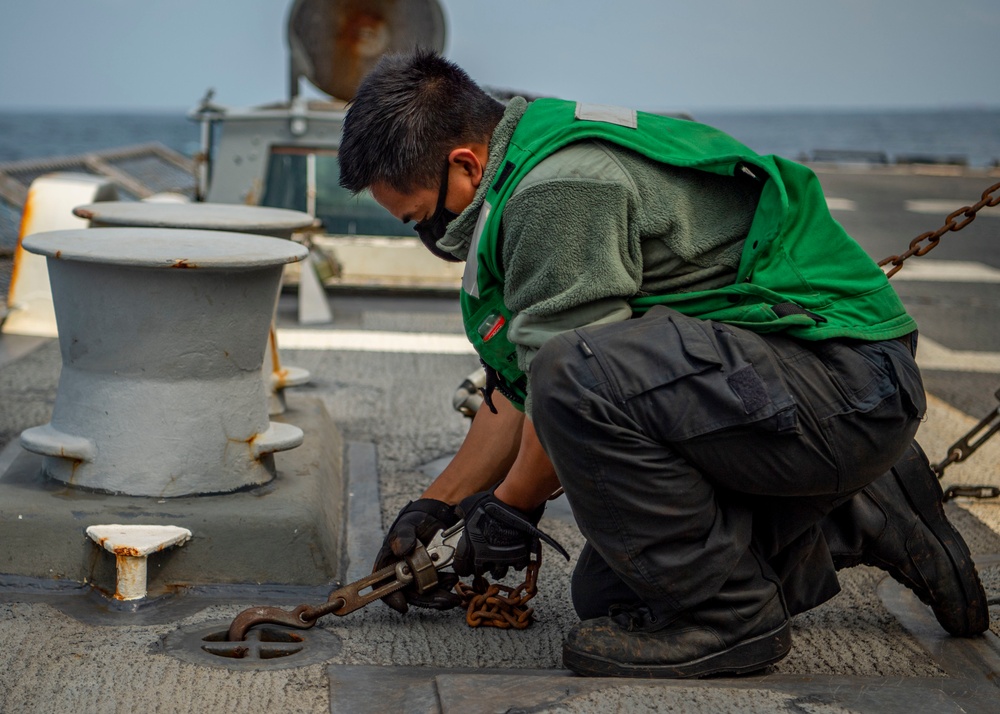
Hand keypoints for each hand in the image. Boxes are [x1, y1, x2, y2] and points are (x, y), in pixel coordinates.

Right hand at [373, 498, 461, 612]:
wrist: (433, 517)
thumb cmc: (414, 521)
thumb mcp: (407, 524)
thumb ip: (403, 535)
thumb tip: (401, 550)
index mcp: (389, 563)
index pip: (383, 586)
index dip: (391, 598)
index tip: (403, 605)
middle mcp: (401, 573)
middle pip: (410, 595)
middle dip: (427, 599)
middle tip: (444, 598)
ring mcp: (417, 576)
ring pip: (425, 593)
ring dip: (440, 594)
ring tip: (452, 580)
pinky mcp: (431, 575)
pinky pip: (437, 586)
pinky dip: (446, 586)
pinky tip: (454, 579)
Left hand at [453, 490, 566, 579]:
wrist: (512, 503)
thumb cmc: (489, 504)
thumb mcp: (468, 505)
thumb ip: (461, 513)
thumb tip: (458, 513)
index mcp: (470, 548)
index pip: (461, 568)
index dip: (462, 566)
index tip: (465, 564)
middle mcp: (486, 557)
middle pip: (480, 573)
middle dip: (481, 567)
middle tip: (483, 560)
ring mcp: (503, 558)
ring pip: (499, 573)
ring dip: (497, 567)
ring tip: (498, 559)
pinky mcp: (519, 556)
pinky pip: (516, 566)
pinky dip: (515, 562)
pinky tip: (513, 554)